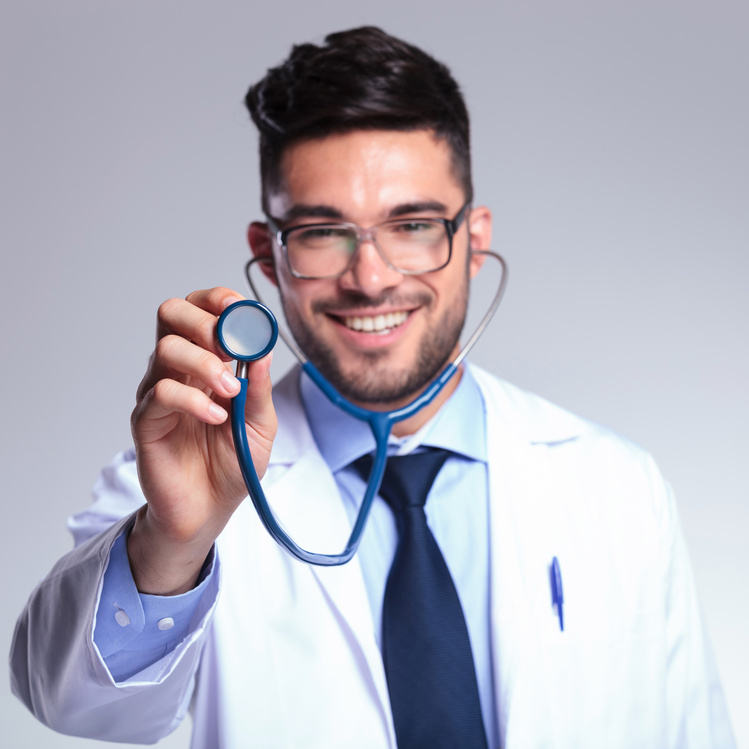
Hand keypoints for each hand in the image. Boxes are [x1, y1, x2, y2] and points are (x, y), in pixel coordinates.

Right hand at [128, 287, 277, 594]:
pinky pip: (160, 394)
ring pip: (165, 349)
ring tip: (230, 392)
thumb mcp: (260, 423)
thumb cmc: (232, 462)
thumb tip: (264, 348)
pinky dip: (193, 399)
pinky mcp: (146, 421)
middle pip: (171, 314)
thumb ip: (259, 387)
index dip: (218, 300)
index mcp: (206, 361)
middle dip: (204, 320)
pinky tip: (216, 417)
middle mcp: (178, 369)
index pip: (200, 309)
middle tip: (230, 347)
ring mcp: (158, 393)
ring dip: (204, 363)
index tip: (243, 311)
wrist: (210, 510)